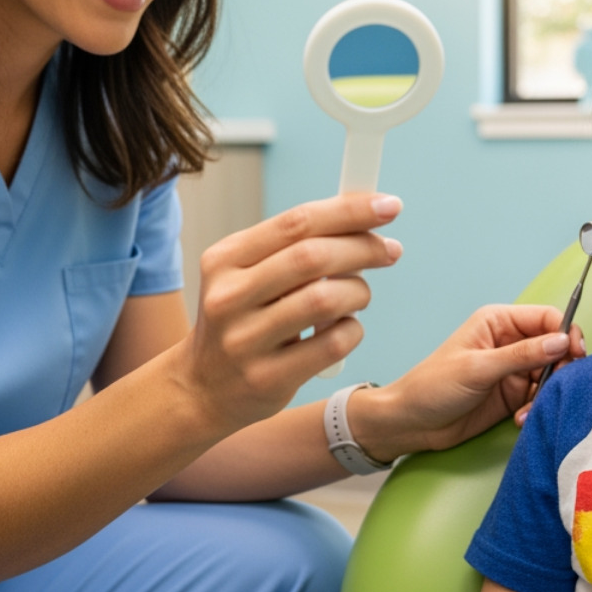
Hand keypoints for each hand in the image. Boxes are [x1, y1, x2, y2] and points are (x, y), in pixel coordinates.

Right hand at [176, 193, 405, 433]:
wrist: (202, 387)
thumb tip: (364, 221)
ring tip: (359, 295)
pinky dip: (352, 330)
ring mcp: (245, 341)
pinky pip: (332, 345)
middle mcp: (229, 296)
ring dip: (358, 292)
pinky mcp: (267, 379)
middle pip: (311, 257)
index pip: (295, 222)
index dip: (348, 211)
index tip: (389, 205)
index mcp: (224, 259)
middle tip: (390, 250)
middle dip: (363, 247)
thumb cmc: (241, 319)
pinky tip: (346, 328)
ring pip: (325, 299)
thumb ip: (294, 248)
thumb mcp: (247, 275)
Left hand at [347, 304, 584, 462]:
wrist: (413, 423)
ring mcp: (513, 369)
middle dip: (560, 369)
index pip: (546, 318)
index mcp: (498, 322)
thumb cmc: (434, 386)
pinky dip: (536, 408)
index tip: (575, 355)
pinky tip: (519, 420)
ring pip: (551, 375)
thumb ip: (521, 355)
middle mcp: (510, 341)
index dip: (566, 333)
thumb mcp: (478, 368)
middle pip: (555, 347)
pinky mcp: (513, 394)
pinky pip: (540, 397)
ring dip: (547, 394)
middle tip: (554, 388)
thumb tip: (561, 341)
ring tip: (528, 410)